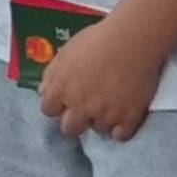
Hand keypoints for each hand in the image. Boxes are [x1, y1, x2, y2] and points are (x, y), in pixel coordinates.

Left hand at [37, 18, 163, 141]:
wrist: (132, 41)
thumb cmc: (97, 40)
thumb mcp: (66, 52)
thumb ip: (52, 74)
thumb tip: (44, 90)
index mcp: (61, 89)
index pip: (48, 110)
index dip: (56, 106)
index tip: (65, 102)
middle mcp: (80, 106)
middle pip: (69, 129)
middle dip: (75, 121)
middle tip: (85, 110)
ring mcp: (104, 114)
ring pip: (97, 130)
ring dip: (100, 120)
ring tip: (109, 105)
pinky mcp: (128, 118)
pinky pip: (119, 135)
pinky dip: (120, 128)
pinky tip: (122, 116)